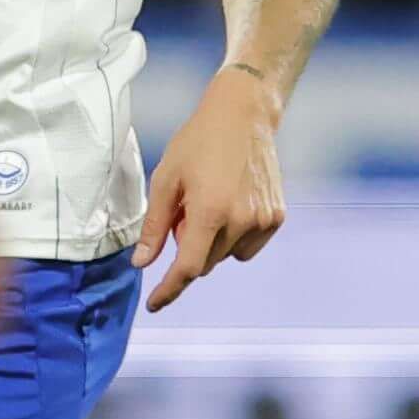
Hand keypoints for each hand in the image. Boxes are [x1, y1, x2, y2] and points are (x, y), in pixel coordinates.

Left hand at [136, 64, 286, 311]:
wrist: (244, 115)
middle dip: (189, 246)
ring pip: (227, 256)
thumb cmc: (197, 142)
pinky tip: (231, 203)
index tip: (154, 304)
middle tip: (186, 210)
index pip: (188, 268)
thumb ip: (154, 227)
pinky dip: (234, 236)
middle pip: (206, 261)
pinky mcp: (277, 217)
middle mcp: (241, 220)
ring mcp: (264, 220)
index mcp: (210, 212)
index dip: (169, 289)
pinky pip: (247, 246)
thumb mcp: (166, 180)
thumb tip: (142, 264)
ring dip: (212, 242)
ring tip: (210, 202)